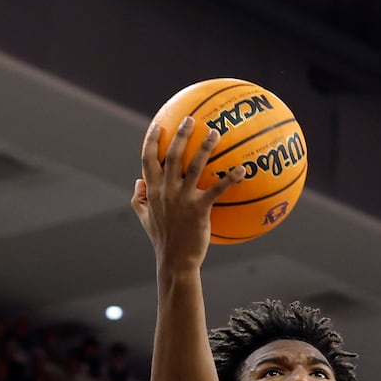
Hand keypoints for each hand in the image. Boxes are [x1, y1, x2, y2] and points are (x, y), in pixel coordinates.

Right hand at [131, 118, 244, 272]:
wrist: (175, 261)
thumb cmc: (163, 239)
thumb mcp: (144, 218)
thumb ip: (139, 198)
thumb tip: (138, 180)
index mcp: (152, 190)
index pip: (148, 159)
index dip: (152, 140)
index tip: (158, 125)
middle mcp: (165, 191)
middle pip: (171, 155)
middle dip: (181, 134)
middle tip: (191, 119)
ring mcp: (182, 199)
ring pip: (194, 166)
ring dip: (205, 147)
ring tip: (215, 132)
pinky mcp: (199, 209)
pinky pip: (217, 190)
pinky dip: (230, 179)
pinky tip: (242, 170)